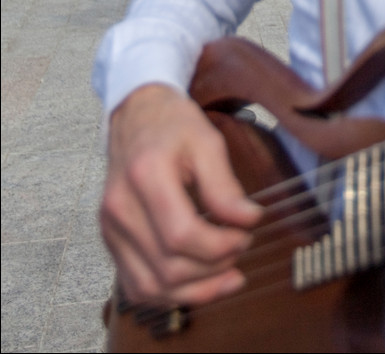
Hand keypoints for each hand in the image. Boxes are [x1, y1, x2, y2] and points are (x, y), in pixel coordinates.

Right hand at [100, 84, 261, 305]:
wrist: (136, 116)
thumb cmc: (174, 125)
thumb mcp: (207, 141)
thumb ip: (225, 185)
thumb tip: (248, 221)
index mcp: (145, 176)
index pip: (182, 235)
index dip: (221, 245)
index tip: (247, 233)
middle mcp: (120, 208)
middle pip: (168, 266)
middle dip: (214, 268)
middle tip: (240, 247)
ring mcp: (110, 228)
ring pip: (151, 286)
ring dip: (195, 290)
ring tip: (229, 275)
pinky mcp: (111, 241)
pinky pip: (137, 286)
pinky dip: (170, 294)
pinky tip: (199, 283)